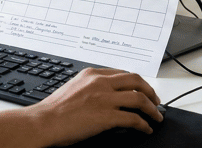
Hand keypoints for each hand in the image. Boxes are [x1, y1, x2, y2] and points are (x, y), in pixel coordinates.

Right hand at [32, 67, 162, 145]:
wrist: (45, 121)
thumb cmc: (54, 109)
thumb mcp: (73, 88)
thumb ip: (91, 87)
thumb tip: (106, 96)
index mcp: (92, 74)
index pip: (122, 73)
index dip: (137, 82)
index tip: (142, 90)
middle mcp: (100, 83)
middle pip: (136, 81)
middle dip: (150, 91)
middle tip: (155, 101)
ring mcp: (105, 98)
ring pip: (140, 99)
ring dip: (152, 109)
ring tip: (156, 117)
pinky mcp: (107, 116)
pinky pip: (134, 119)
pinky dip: (144, 124)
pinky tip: (145, 129)